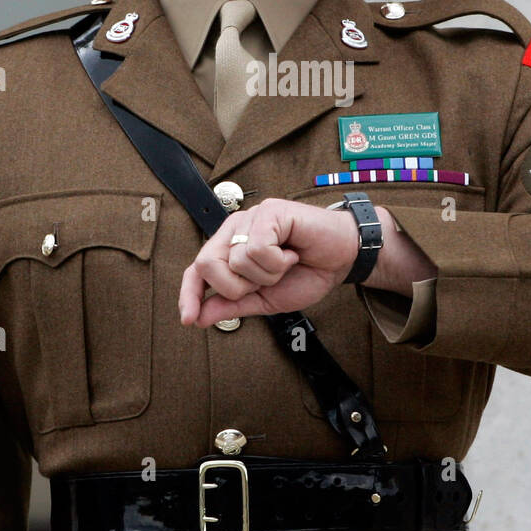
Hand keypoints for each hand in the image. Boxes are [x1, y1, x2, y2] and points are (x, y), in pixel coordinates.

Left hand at [178, 198, 359, 326]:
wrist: (341, 260)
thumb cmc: (306, 273)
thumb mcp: (265, 299)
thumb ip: (232, 305)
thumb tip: (199, 316)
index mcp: (229, 249)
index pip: (196, 271)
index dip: (189, 294)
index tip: (189, 319)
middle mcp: (234, 230)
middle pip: (207, 265)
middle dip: (237, 287)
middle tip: (265, 282)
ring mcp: (250, 218)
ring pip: (236, 260)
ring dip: (267, 274)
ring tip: (286, 263)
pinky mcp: (269, 211)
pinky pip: (257, 247)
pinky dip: (278, 261)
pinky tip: (292, 252)